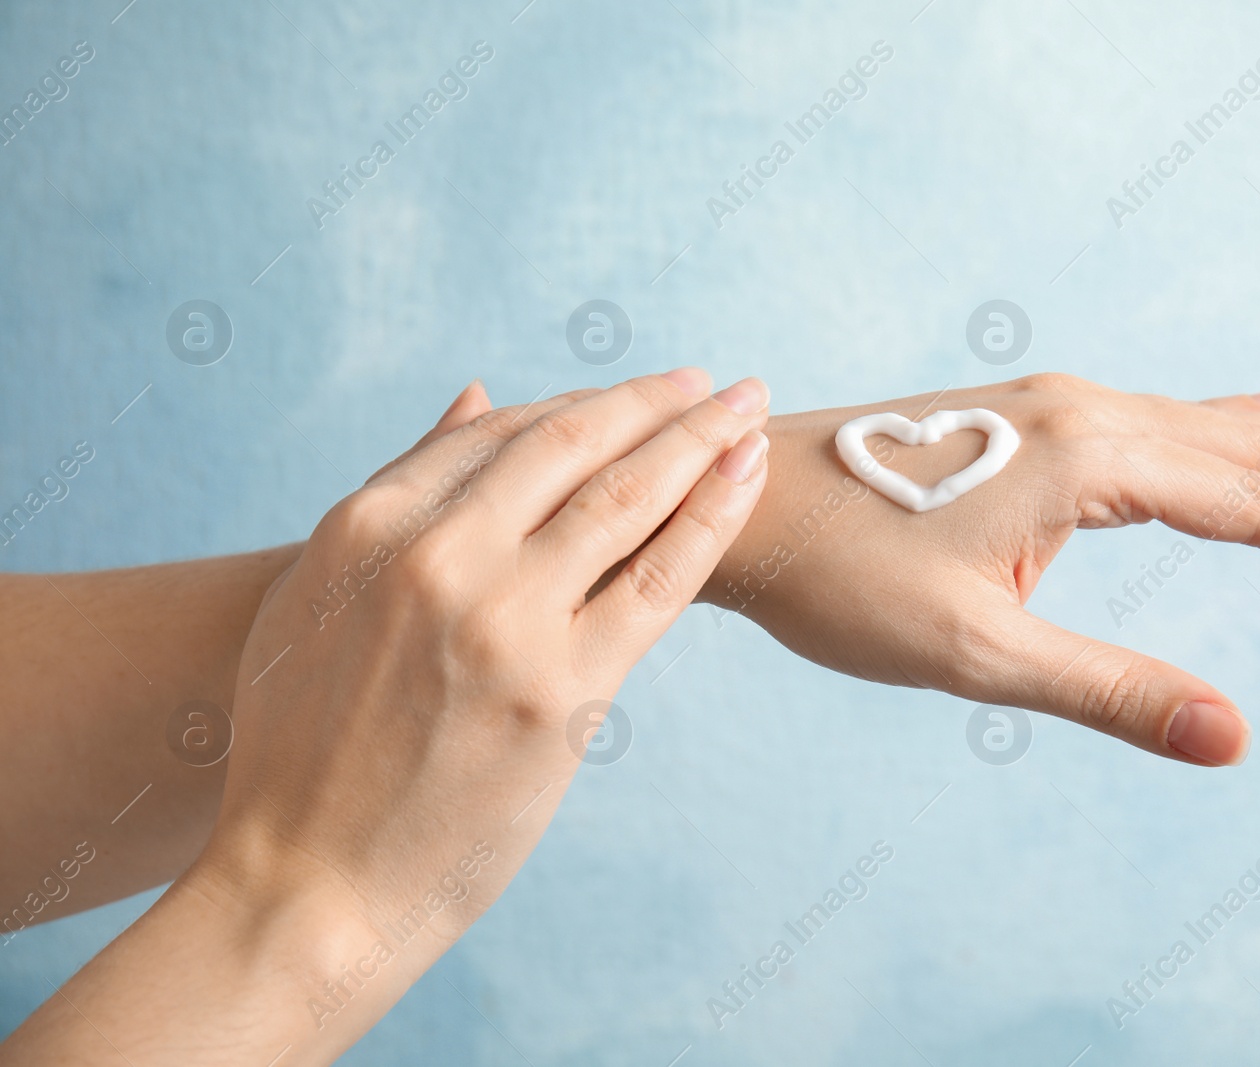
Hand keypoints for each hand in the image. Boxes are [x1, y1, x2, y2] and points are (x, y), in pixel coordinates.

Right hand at [1, 369, 770, 1064]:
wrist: (303, 883)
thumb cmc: (300, 750)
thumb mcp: (311, 598)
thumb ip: (401, 491)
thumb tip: (479, 395)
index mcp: (368, 524)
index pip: (503, 432)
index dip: (584, 405)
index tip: (638, 395)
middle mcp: (438, 554)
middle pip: (574, 445)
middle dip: (657, 403)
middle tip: (718, 384)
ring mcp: (505, 618)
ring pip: (626, 496)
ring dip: (699, 440)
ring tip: (749, 409)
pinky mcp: (563, 688)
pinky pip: (660, 578)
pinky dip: (712, 515)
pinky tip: (747, 477)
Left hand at [707, 373, 1259, 766]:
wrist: (737, 505)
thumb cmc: (839, 579)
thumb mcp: (977, 652)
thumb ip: (1111, 690)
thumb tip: (1235, 738)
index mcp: (1083, 456)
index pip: (1250, 503)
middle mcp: (1082, 410)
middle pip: (1250, 455)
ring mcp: (1053, 405)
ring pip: (1210, 430)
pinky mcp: (1026, 418)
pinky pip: (1158, 419)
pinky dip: (1228, 424)